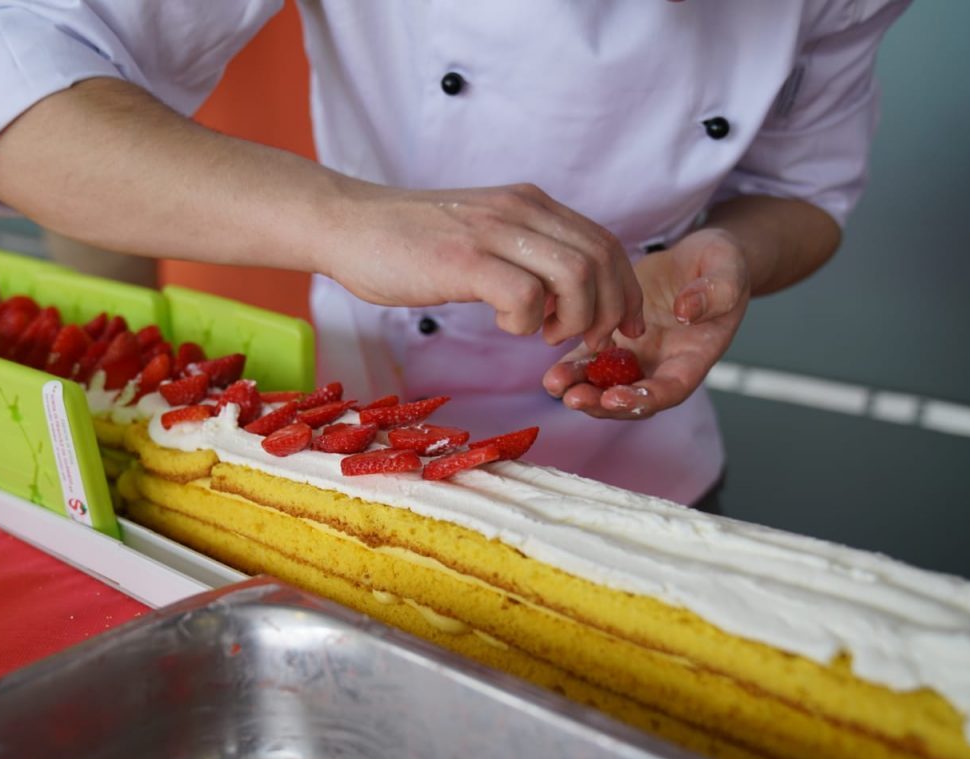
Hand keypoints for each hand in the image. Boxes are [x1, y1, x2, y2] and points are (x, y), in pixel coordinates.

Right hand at [322, 182, 644, 348]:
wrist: (346, 224)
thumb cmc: (405, 241)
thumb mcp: (479, 235)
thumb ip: (520, 254)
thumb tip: (555, 297)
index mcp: (528, 204)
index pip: (605, 242)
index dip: (624, 290)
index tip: (619, 327)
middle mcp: (520, 209)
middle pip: (603, 258)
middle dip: (609, 311)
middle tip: (587, 343)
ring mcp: (492, 232)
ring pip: (577, 275)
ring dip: (573, 319)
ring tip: (544, 335)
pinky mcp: (464, 259)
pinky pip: (526, 297)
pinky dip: (526, 323)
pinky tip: (504, 326)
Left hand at [542, 227, 749, 417]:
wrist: (699, 258)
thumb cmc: (721, 265)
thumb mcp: (728, 271)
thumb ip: (715, 293)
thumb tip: (686, 312)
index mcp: (694, 357)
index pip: (670, 390)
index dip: (643, 399)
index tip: (615, 397)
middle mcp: (662, 365)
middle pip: (631, 398)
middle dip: (601, 403)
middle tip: (574, 398)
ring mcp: (636, 355)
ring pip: (605, 384)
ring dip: (580, 388)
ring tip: (554, 384)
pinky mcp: (613, 338)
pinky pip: (590, 359)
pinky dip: (571, 367)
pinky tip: (552, 370)